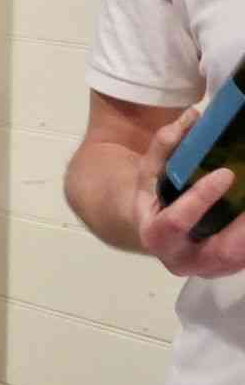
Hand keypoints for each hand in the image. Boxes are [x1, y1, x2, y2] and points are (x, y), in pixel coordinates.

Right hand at [134, 108, 244, 276]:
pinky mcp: (230, 266)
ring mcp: (211, 268)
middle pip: (222, 251)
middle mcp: (183, 261)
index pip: (177, 222)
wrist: (155, 230)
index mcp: (156, 236)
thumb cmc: (152, 197)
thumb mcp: (149, 171)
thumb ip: (166, 145)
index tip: (226, 173)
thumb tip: (194, 116)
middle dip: (244, 229)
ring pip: (241, 257)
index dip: (201, 199)